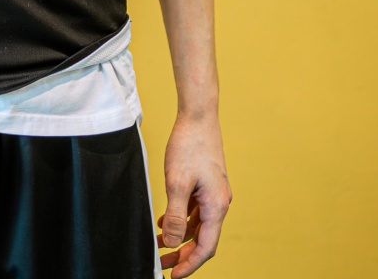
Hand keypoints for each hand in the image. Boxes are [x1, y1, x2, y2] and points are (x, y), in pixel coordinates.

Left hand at [158, 113, 231, 275]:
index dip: (190, 264)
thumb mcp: (177, 182)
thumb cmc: (189, 145)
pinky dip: (181, 220)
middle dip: (183, 254)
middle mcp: (218, 203)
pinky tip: (163, 221)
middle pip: (202, 239)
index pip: (205, 247)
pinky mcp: (206, 184)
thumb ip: (174, 215)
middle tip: (163, 265)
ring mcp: (213, 193)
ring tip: (159, 246)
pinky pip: (194, 211)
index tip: (173, 276)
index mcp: (216, 206)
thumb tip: (172, 243)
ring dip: (179, 238)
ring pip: (197, 225)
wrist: (198, 115)